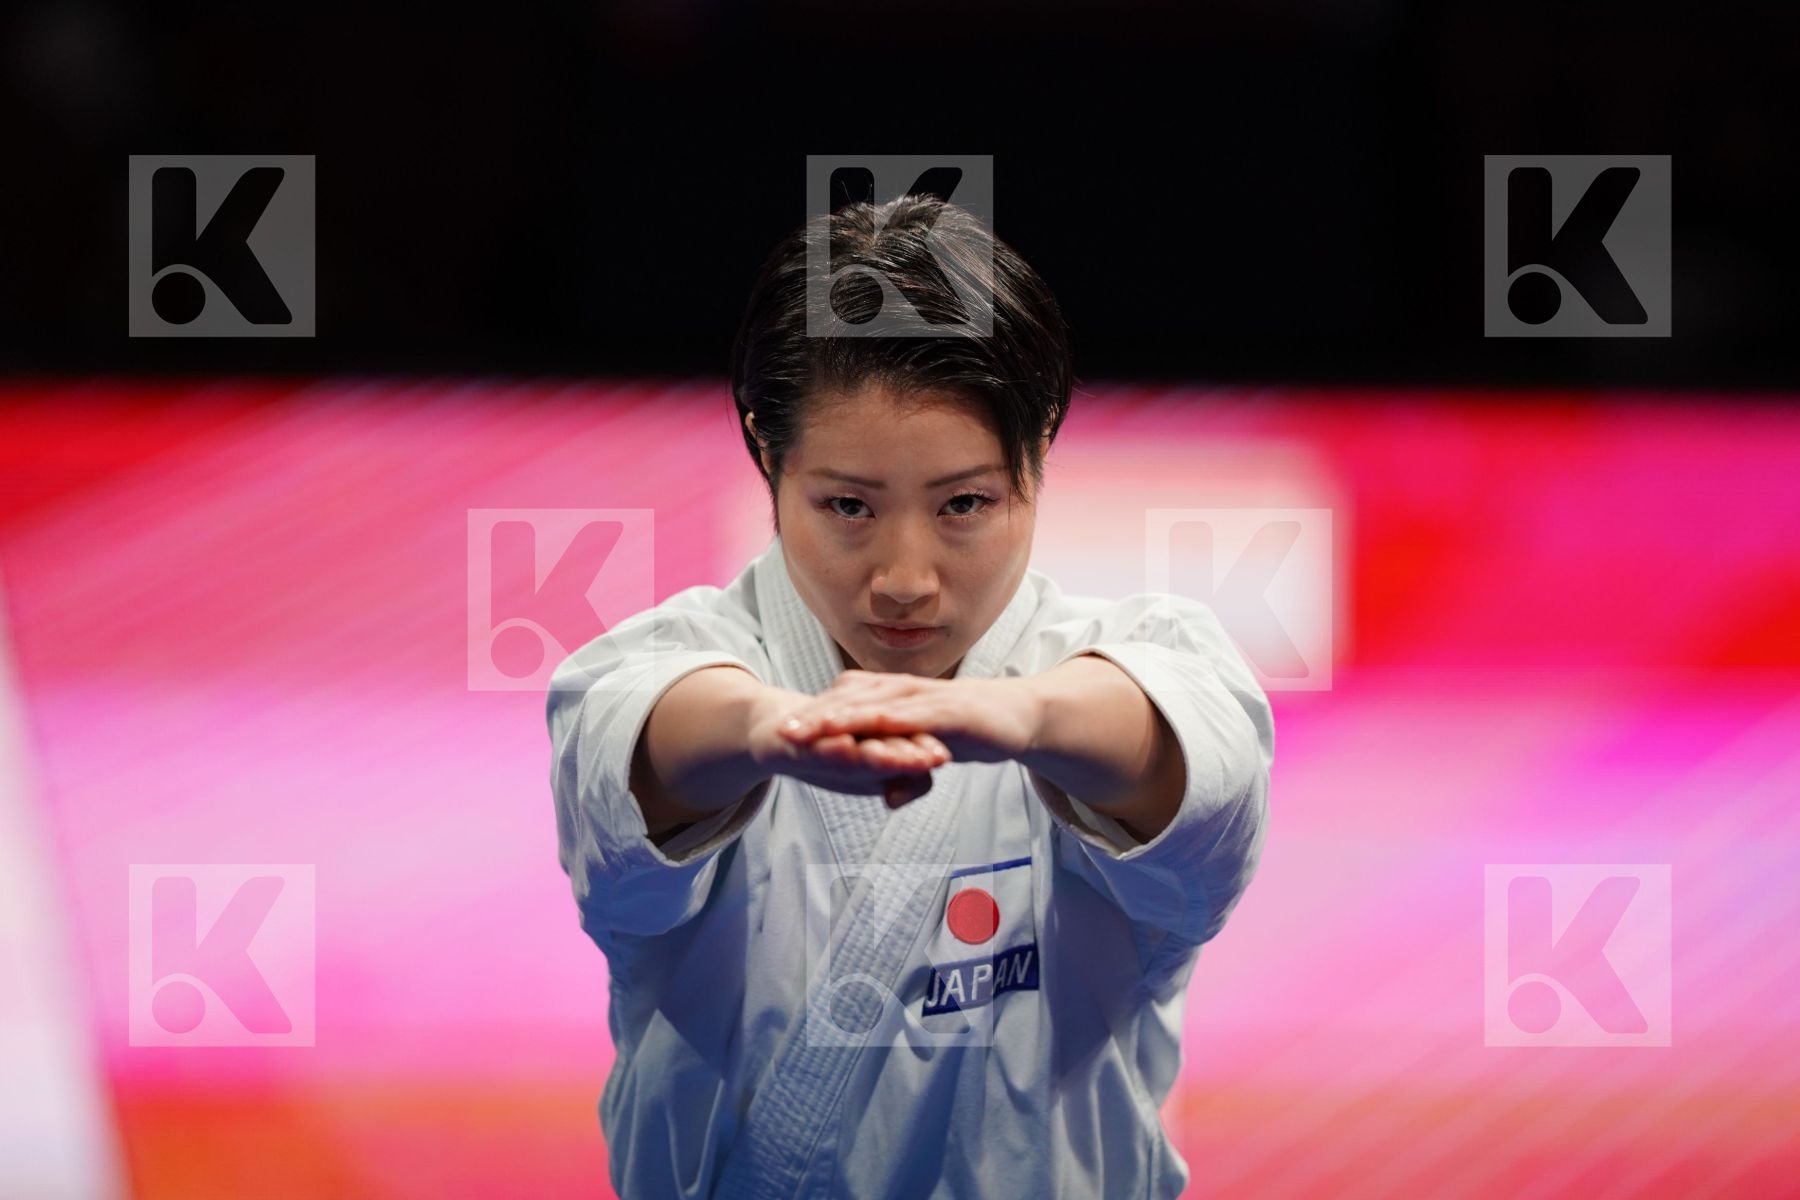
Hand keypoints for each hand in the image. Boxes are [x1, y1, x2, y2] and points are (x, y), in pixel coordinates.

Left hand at [775, 670, 1043, 804]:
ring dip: (834, 719)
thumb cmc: (968, 731)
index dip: (811, 717)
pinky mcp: (945, 711)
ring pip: (869, 706)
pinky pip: (908, 718)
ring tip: (805, 734)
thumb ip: (904, 771)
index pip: (842, 703)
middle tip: (778, 733)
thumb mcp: (928, 754)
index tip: (778, 732)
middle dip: (811, 718)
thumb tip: (888, 797)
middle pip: (846, 701)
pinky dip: (882, 722)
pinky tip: (862, 729)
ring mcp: (922, 698)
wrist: (1017, 717)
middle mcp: (901, 690)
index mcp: (891, 694)